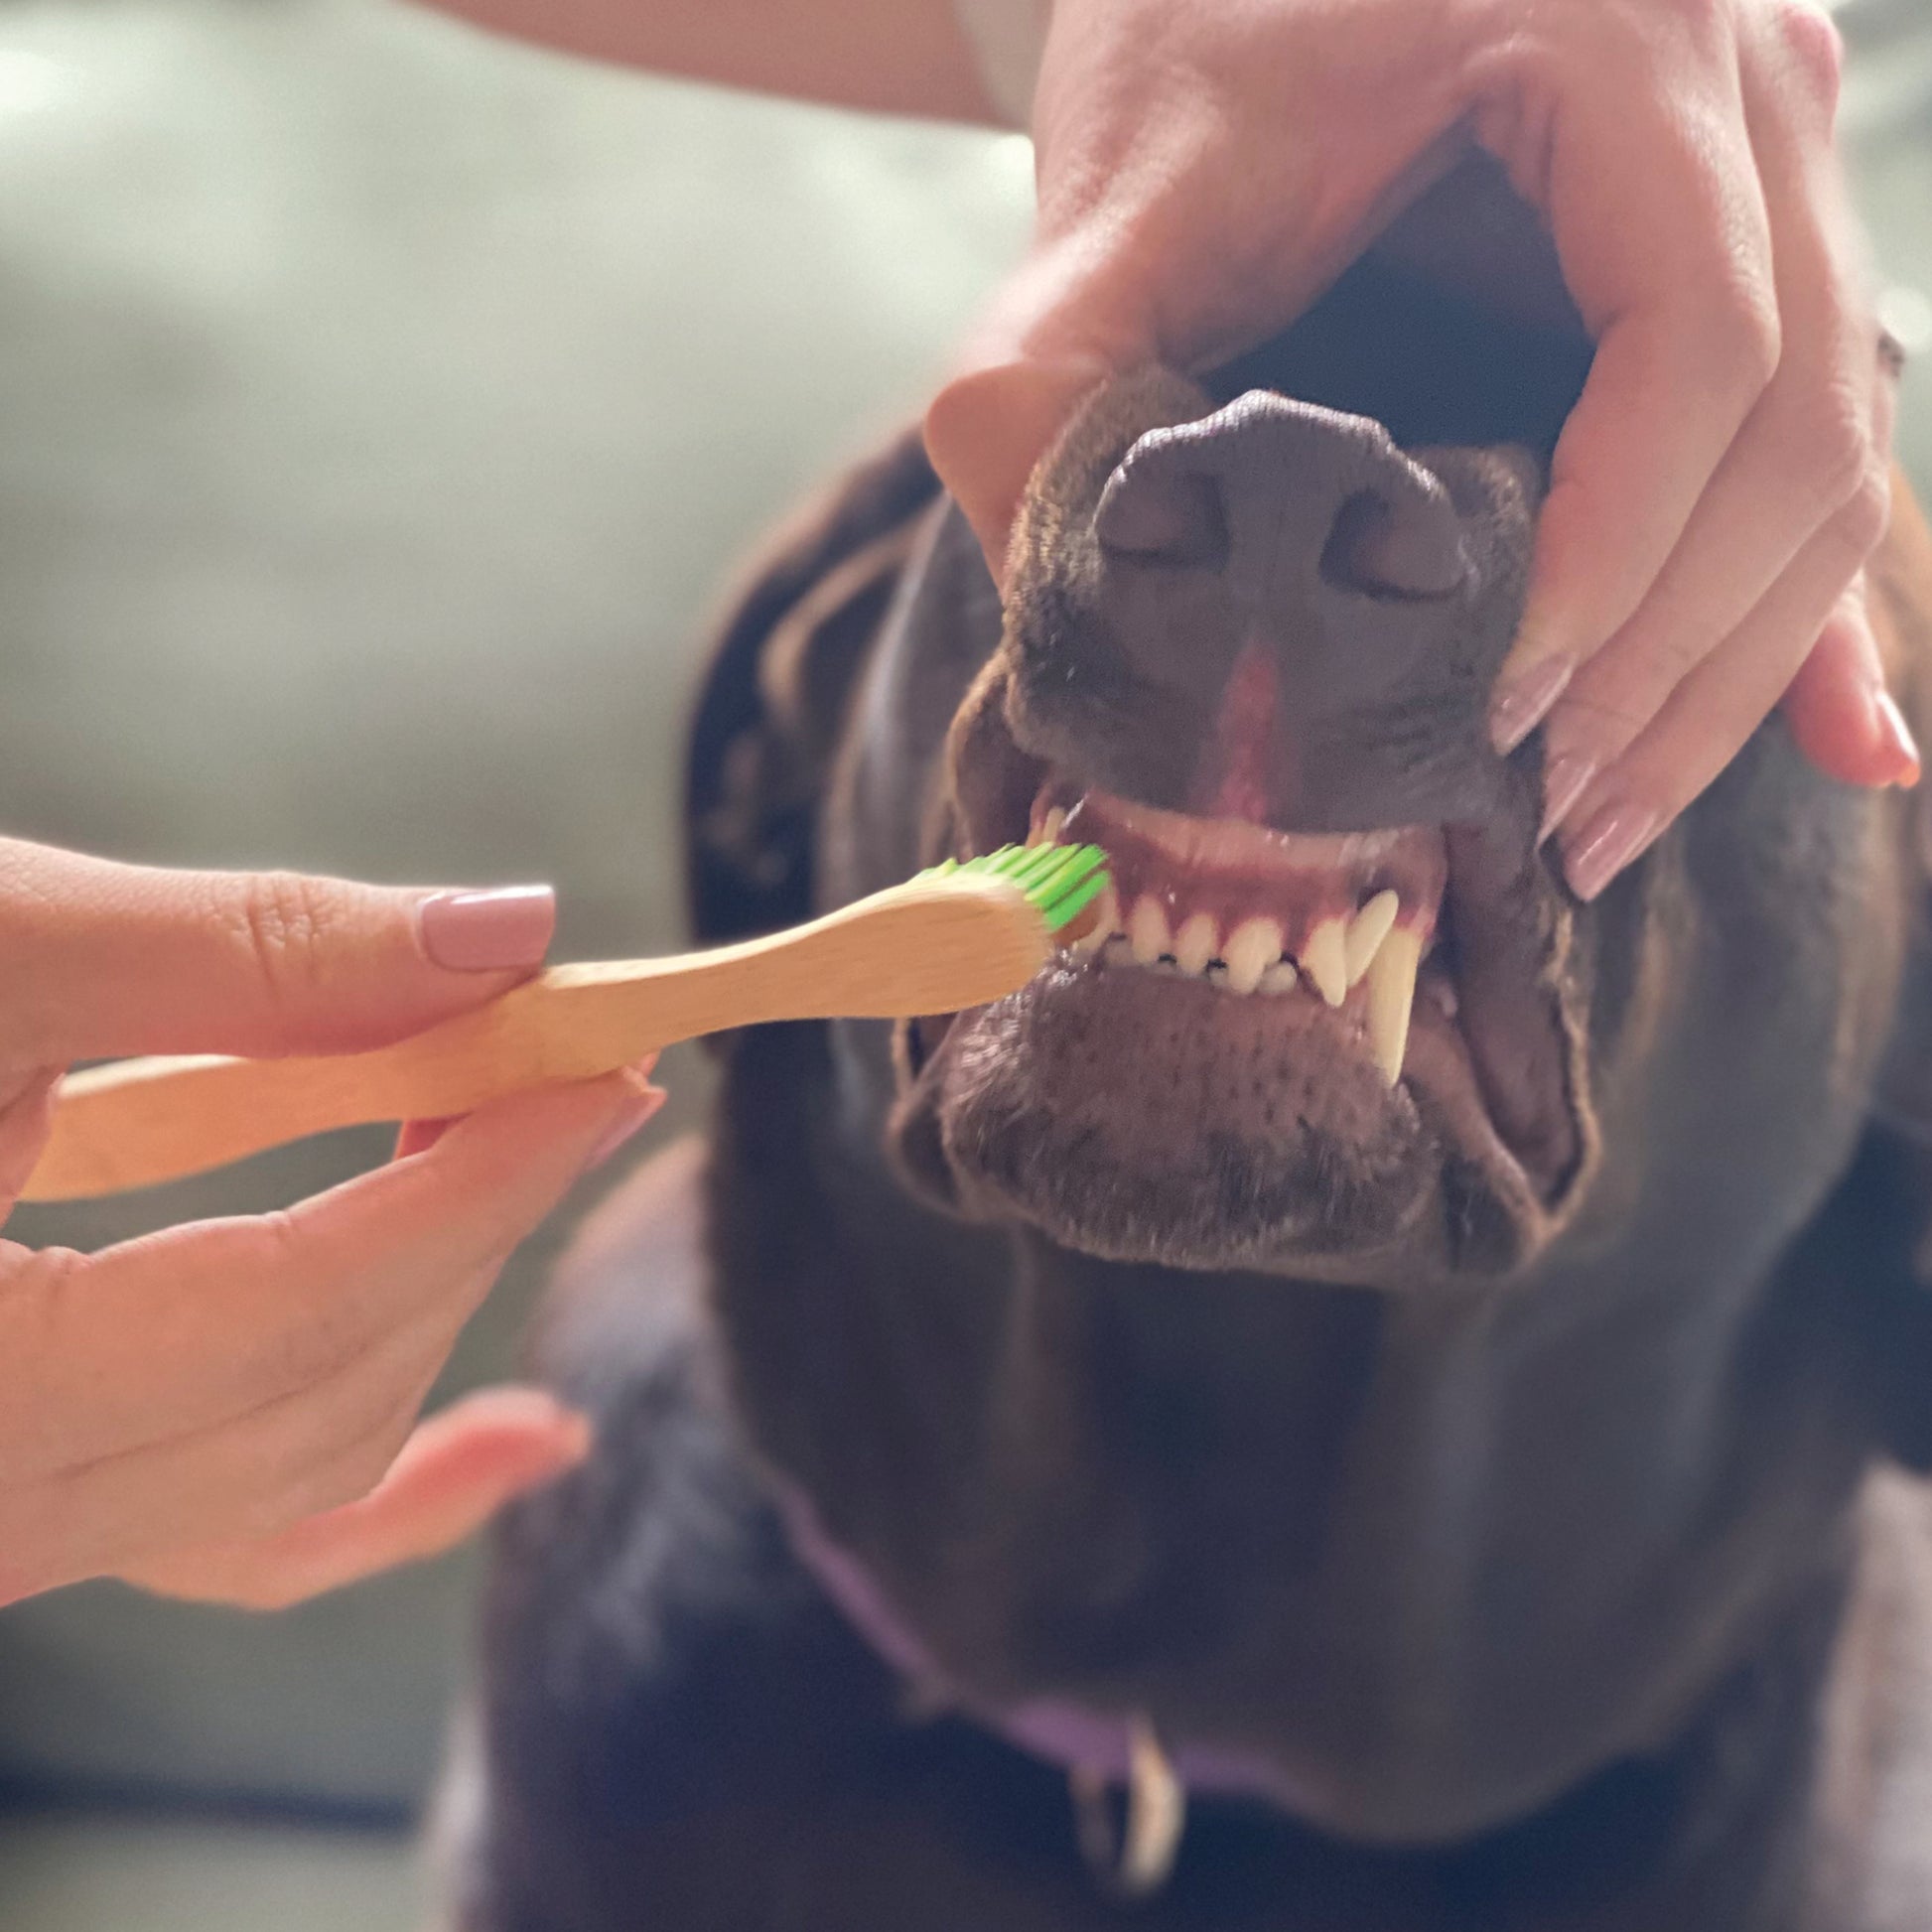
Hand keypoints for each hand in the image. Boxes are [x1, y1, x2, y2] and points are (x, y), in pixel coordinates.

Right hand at [0, 837, 659, 1608]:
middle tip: (573, 1076)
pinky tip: (514, 1438)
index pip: (293, 1307)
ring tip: (528, 1175)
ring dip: (425, 1317)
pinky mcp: (6, 1489)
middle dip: (465, 1225)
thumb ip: (247, 953)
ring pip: (277, 1474)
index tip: (604, 1065)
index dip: (475, 1180)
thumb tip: (508, 931)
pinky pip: (223, 1538)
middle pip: (305, 1395)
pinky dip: (375, 1487)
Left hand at [925, 0, 1915, 898]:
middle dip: (1679, 660)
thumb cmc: (1190, 25)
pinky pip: (1816, 444)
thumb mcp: (1116, 189)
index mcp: (1625, 38)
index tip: (1502, 710)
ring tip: (1606, 817)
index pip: (1699, 341)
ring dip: (1733, 666)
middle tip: (1560, 819)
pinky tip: (1845, 746)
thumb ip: (1055, 376)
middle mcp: (1750, 88)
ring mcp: (1774, 169)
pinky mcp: (1751, 252)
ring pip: (1834, 455)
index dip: (1615, 558)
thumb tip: (1051, 608)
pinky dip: (1807, 608)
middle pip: (1802, 425)